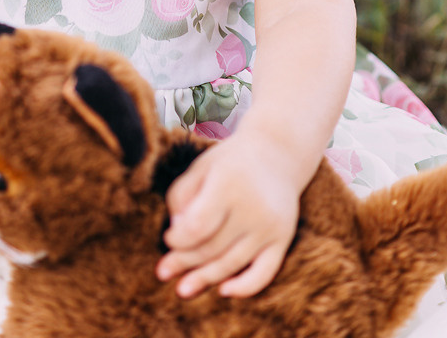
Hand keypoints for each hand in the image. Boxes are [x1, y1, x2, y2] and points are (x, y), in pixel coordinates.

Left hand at [156, 133, 299, 298]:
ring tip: (182, 290)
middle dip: (184, 262)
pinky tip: (223, 291)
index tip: (168, 239)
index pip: (197, 226)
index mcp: (228, 182)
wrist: (276, 154)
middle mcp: (252, 206)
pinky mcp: (284, 239)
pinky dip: (245, 288)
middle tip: (163, 273)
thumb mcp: (200, 168)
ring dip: (205, 279)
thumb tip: (176, 236)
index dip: (178, 240)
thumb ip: (181, 197)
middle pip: (212, 247)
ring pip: (232, 263)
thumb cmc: (229, 163)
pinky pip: (264, 273)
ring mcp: (270, 225)